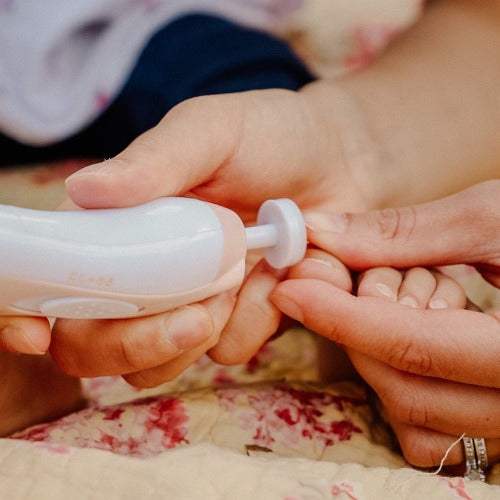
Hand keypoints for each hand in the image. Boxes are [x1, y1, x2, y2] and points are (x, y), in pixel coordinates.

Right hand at [49, 87, 365, 384]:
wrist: (341, 162)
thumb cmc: (270, 135)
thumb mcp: (210, 131)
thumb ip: (155, 161)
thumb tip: (82, 191)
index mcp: (120, 227)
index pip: (54, 281)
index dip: (26, 314)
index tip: (34, 334)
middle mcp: (144, 275)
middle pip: (96, 346)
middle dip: (135, 343)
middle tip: (196, 311)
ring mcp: (188, 305)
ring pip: (159, 365)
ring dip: (205, 330)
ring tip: (254, 272)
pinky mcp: (237, 321)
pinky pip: (231, 349)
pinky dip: (261, 317)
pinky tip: (286, 273)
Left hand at [271, 182, 499, 466]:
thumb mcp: (492, 218)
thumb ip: (404, 233)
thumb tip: (320, 233)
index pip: (417, 348)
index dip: (343, 317)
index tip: (292, 290)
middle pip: (408, 388)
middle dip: (356, 332)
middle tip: (335, 281)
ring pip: (416, 415)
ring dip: (377, 355)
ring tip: (392, 300)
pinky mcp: (495, 415)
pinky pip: (431, 428)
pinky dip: (400, 381)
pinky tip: (407, 333)